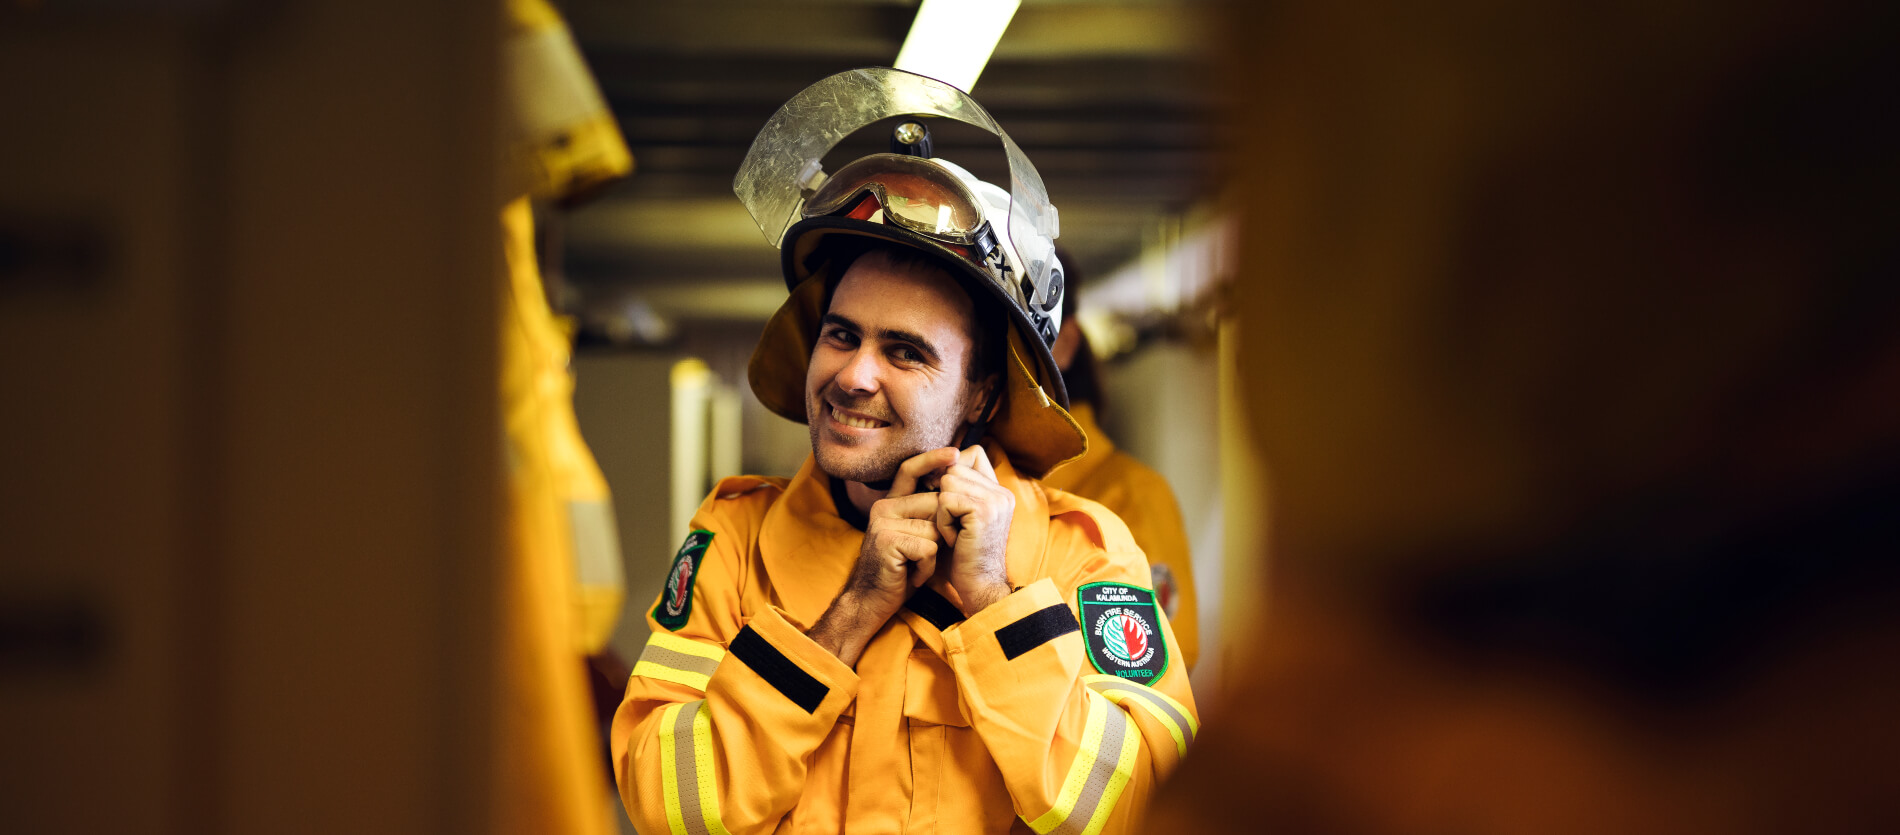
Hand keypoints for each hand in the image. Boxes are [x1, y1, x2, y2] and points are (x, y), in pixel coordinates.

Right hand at [807, 449, 956, 665]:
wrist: (872, 601)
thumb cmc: (901, 570)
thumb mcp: (916, 536)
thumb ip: (928, 514)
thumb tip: (956, 491)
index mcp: (891, 503)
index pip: (910, 471)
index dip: (932, 460)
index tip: (956, 453)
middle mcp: (884, 507)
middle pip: (935, 504)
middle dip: (942, 533)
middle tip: (925, 556)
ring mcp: (883, 523)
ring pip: (935, 528)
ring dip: (934, 554)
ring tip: (916, 566)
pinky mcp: (887, 540)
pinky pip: (928, 547)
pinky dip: (927, 566)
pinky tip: (912, 574)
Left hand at [934, 445, 1014, 615]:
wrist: (979, 587)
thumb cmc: (964, 555)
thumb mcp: (964, 518)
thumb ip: (960, 490)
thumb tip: (935, 466)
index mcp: (1000, 491)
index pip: (972, 454)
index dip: (952, 470)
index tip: (947, 500)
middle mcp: (1002, 492)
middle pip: (954, 467)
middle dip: (943, 496)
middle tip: (954, 525)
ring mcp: (995, 500)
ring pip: (947, 482)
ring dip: (941, 510)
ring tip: (954, 532)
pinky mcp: (984, 511)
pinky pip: (945, 500)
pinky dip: (942, 521)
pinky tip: (954, 539)